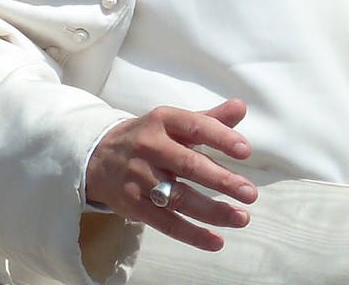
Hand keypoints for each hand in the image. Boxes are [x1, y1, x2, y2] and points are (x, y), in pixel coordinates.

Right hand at [84, 103, 257, 249]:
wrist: (98, 157)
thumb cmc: (149, 138)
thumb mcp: (174, 122)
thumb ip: (210, 119)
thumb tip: (241, 107)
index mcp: (163, 121)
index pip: (195, 126)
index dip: (221, 138)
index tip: (246, 151)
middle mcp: (149, 148)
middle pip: (188, 165)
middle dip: (222, 180)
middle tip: (250, 193)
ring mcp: (140, 178)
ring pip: (179, 198)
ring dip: (213, 211)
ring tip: (241, 218)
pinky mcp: (134, 205)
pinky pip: (166, 223)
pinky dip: (192, 234)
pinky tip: (216, 241)